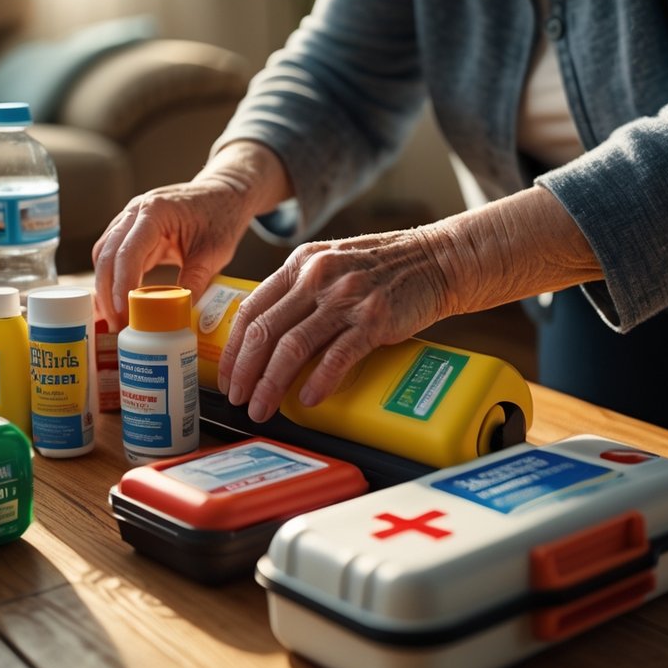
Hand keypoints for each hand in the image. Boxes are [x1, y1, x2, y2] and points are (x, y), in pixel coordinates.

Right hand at [92, 140, 292, 328]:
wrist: (225, 193)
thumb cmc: (222, 215)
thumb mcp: (215, 251)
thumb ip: (196, 280)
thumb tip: (178, 315)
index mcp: (155, 211)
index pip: (128, 251)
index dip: (121, 285)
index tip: (123, 313)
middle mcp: (136, 212)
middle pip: (107, 254)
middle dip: (107, 292)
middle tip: (115, 324)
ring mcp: (131, 220)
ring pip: (104, 255)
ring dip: (106, 287)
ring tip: (114, 318)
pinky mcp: (133, 232)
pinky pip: (115, 256)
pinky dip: (113, 279)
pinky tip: (118, 303)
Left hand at [218, 225, 456, 422]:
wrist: (438, 259)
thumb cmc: (385, 267)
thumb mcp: (332, 263)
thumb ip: (300, 290)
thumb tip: (266, 334)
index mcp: (301, 263)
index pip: (252, 308)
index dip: (234, 348)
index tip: (228, 376)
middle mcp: (318, 276)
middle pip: (266, 331)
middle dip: (246, 373)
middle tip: (239, 399)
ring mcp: (347, 297)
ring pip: (293, 347)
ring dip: (272, 384)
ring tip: (264, 407)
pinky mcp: (375, 319)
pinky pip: (337, 356)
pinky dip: (319, 381)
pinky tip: (308, 399)